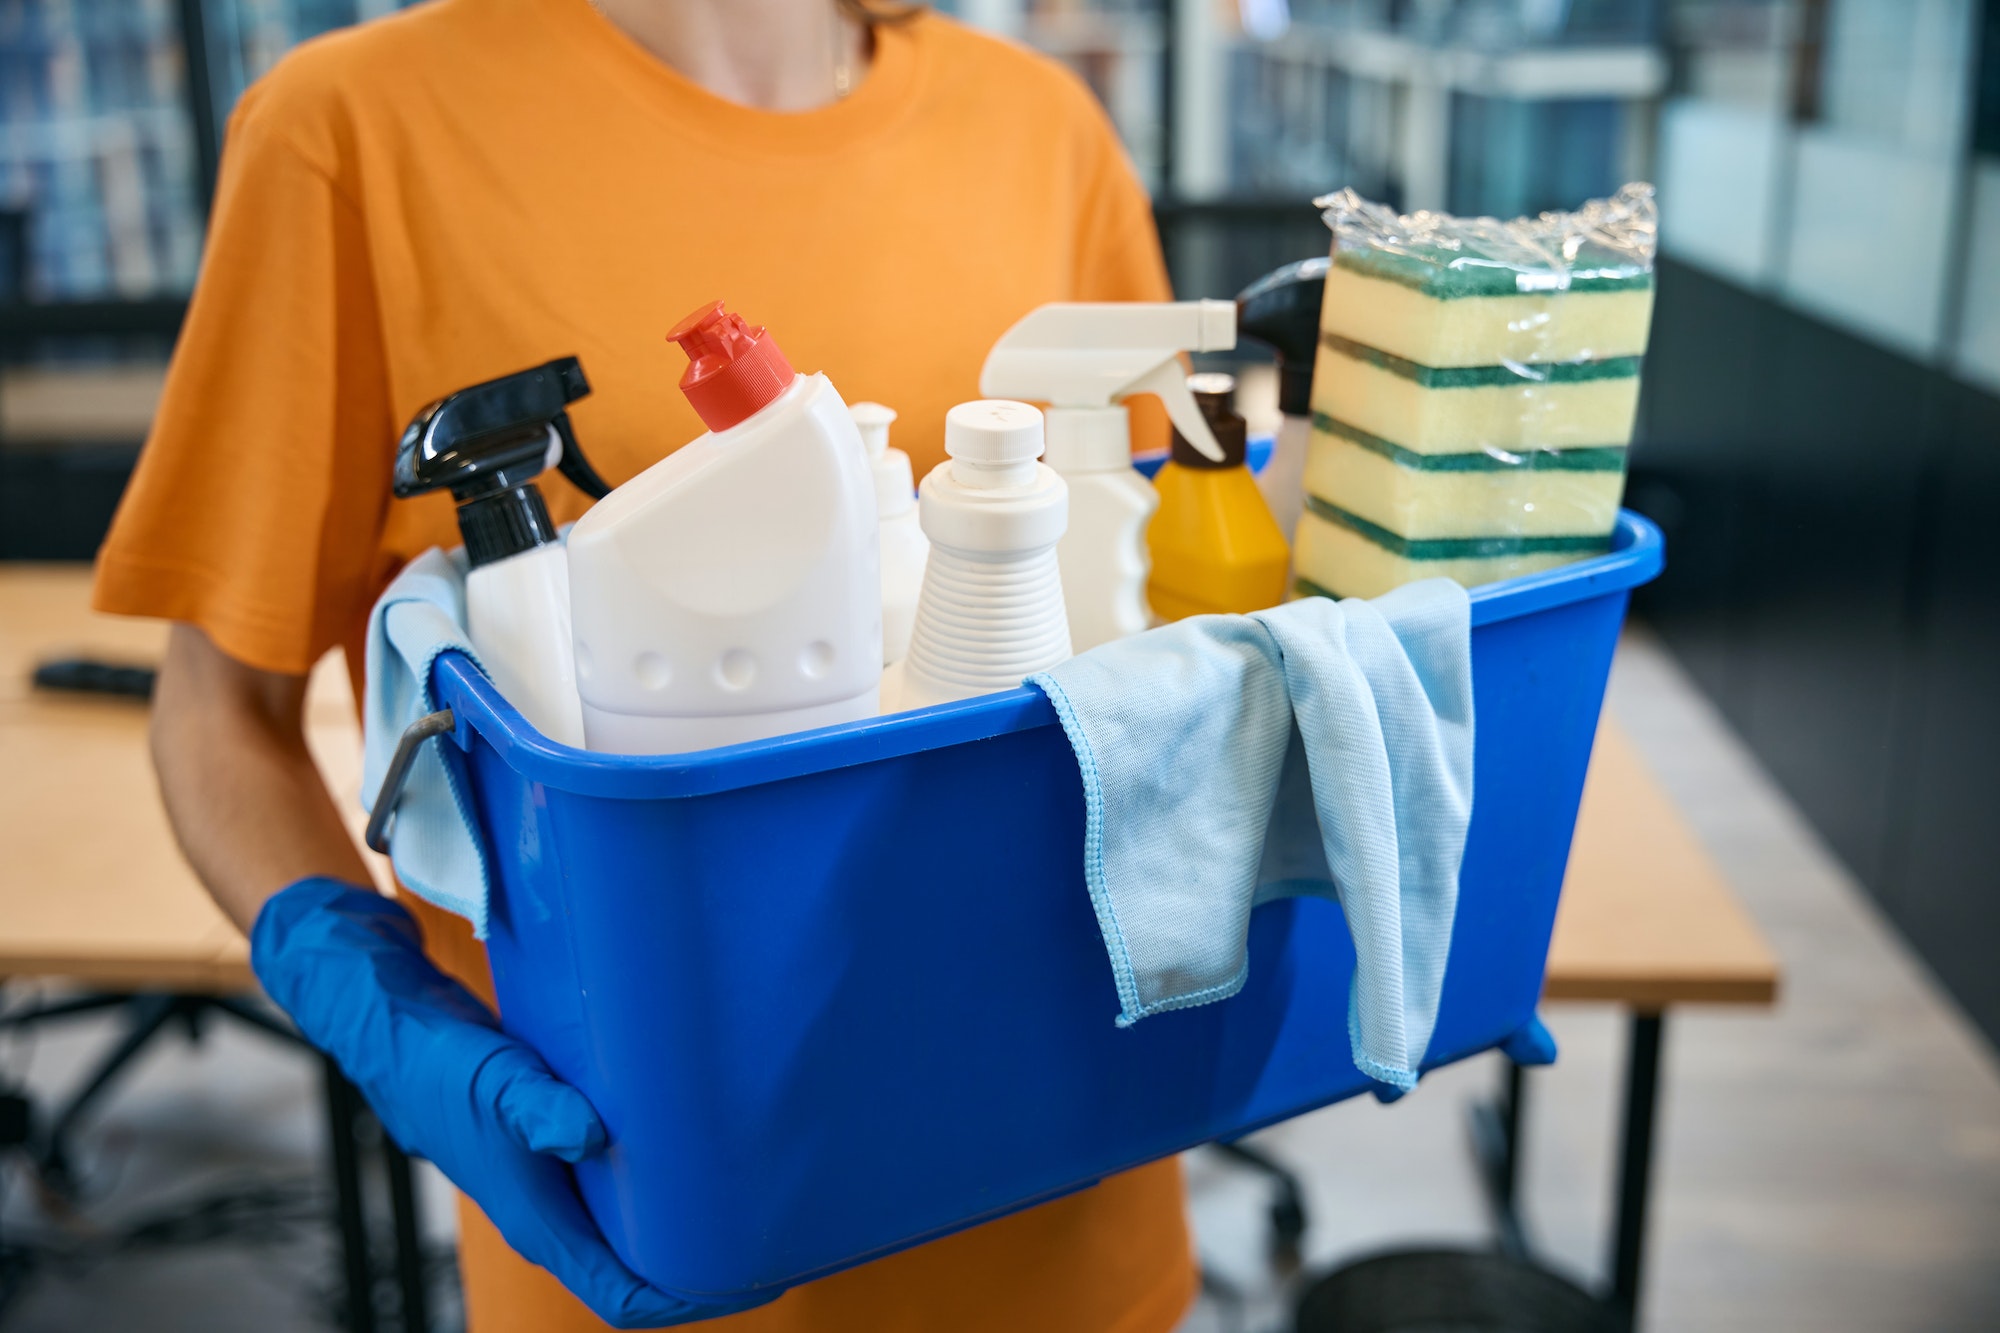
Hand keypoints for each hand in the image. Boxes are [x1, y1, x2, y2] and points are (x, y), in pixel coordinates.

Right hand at [252, 877, 771, 1327]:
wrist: (399, 1037)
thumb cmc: (442, 1068)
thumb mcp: (498, 1083)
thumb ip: (542, 1110)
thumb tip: (593, 1135)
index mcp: (541, 1224)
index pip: (622, 1297)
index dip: (686, 1302)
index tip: (750, 1282)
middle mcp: (552, 1219)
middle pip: (636, 1274)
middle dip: (703, 1270)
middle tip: (773, 1242)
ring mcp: (555, 1189)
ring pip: (631, 1234)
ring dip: (686, 1230)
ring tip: (752, 1204)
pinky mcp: (557, 1154)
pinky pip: (621, 1192)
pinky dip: (662, 1189)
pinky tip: (701, 1155)